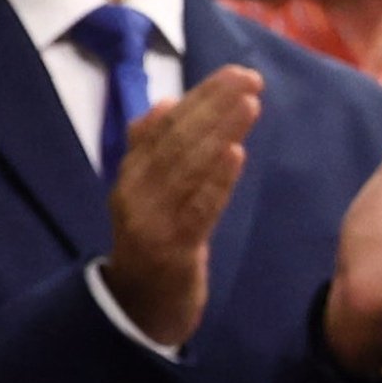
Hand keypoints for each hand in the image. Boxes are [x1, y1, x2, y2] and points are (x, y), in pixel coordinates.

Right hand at [102, 65, 263, 349]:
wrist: (138, 309)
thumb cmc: (154, 244)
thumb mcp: (149, 195)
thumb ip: (154, 151)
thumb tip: (164, 103)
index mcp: (132, 174)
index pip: (166, 125)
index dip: (200, 97)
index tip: (234, 73)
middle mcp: (134, 192)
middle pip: (176, 140)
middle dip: (214, 105)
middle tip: (249, 78)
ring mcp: (149, 221)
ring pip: (186, 168)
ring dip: (219, 133)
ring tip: (249, 104)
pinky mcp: (169, 250)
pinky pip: (196, 210)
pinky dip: (216, 181)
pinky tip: (237, 155)